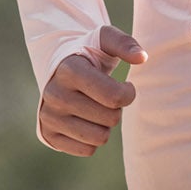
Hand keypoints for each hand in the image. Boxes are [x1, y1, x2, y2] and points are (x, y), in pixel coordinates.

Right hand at [38, 25, 146, 155]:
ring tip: (97, 108)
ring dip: (106, 125)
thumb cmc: (88, 54)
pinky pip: (88, 150)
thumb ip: (125, 44)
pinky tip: (86, 119)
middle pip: (110, 119)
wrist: (58, 69)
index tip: (125, 86)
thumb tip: (142, 57)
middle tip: (107, 97)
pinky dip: (93, 138)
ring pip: (100, 138)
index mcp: (69, 70)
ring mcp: (49, 117)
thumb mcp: (105, 40)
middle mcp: (55, 95)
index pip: (114, 97)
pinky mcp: (48, 134)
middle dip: (116, 109)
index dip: (128, 93)